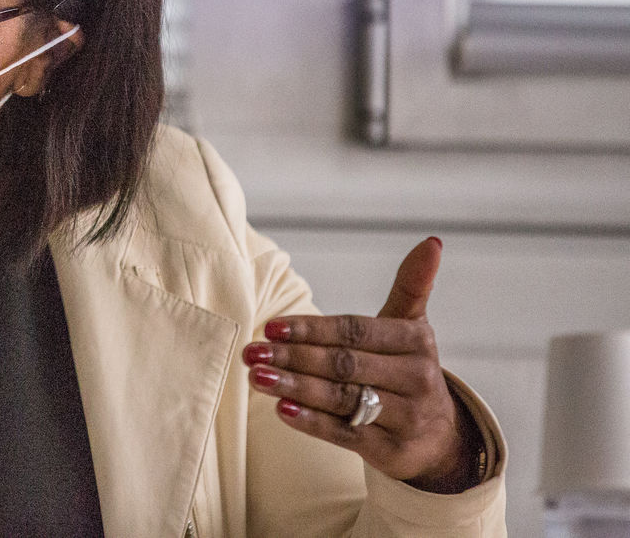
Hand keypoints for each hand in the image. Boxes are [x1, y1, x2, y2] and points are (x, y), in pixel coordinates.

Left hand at [242, 237, 480, 491]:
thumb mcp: (412, 328)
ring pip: (342, 399)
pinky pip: (347, 434)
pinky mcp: (393, 451)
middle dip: (293, 357)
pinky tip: (281, 410)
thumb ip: (412, 286)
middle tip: (251, 352)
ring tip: (257, 376)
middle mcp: (416, 379)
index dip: (312, 329)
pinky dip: (312, 423)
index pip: (355, 332)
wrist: (440, 437)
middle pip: (344, 365)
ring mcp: (406, 418)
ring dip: (295, 387)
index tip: (271, 326)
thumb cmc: (407, 370)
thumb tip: (432, 241)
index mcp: (416, 342)